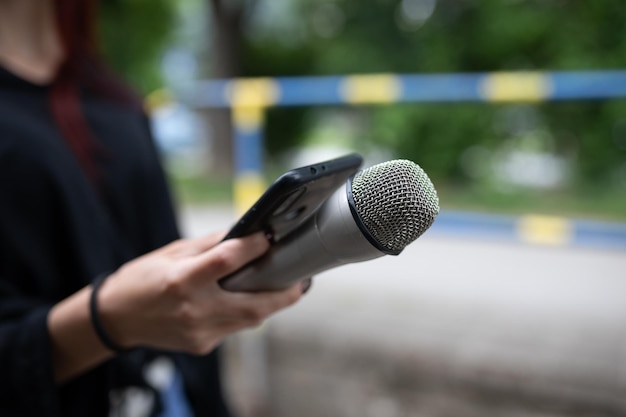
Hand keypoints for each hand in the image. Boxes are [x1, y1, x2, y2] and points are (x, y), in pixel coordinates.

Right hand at [96, 231, 303, 354]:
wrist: (115, 318)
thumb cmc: (142, 278)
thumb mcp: (172, 252)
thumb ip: (211, 245)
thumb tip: (245, 233)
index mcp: (181, 281)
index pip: (227, 261)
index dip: (254, 247)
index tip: (270, 237)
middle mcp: (193, 310)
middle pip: (254, 305)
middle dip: (284, 294)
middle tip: (301, 279)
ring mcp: (199, 332)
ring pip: (249, 320)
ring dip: (268, 303)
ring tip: (281, 286)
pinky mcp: (202, 345)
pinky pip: (234, 328)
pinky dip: (244, 313)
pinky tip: (244, 300)